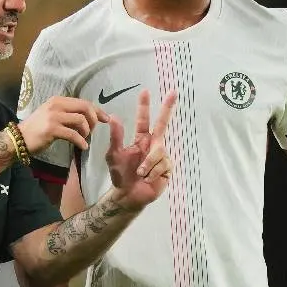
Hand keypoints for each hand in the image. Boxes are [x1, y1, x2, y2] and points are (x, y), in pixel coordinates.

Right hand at [17, 97, 109, 151]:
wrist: (19, 139)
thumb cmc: (37, 128)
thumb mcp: (52, 115)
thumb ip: (68, 113)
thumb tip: (89, 117)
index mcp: (58, 100)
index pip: (83, 102)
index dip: (97, 110)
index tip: (105, 119)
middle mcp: (56, 105)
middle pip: (85, 108)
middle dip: (94, 119)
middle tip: (93, 130)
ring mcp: (54, 116)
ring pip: (81, 120)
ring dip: (87, 131)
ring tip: (84, 138)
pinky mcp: (52, 129)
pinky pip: (73, 135)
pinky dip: (81, 141)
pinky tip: (82, 147)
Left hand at [106, 90, 176, 209]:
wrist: (128, 195)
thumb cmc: (120, 174)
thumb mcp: (114, 155)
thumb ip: (115, 137)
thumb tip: (113, 117)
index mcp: (141, 140)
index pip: (144, 120)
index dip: (144, 106)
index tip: (145, 91)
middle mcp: (153, 145)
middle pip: (162, 124)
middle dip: (167, 108)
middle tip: (173, 92)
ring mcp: (162, 156)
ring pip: (158, 153)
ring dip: (146, 164)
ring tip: (139, 174)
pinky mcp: (167, 168)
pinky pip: (162, 166)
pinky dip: (152, 173)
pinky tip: (147, 179)